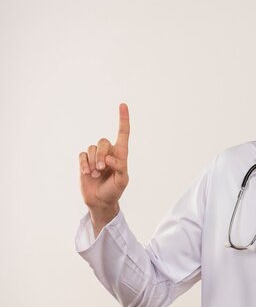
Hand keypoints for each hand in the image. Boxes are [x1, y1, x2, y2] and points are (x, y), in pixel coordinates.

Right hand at [78, 103, 130, 229]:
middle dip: (101, 155)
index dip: (123, 119)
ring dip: (92, 161)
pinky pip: (82, 155)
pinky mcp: (84, 161)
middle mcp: (108, 152)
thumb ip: (119, 168)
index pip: (123, 133)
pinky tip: (87, 173)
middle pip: (103, 142)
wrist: (100, 201)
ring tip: (95, 174)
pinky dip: (83, 163)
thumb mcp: (122, 181)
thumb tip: (109, 158)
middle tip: (101, 169)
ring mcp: (95, 156)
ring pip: (92, 148)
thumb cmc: (114, 190)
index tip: (123, 105)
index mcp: (121, 154)